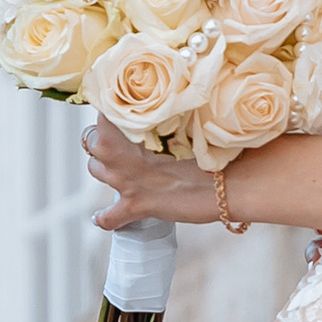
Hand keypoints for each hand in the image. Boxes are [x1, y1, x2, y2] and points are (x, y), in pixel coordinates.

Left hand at [84, 117, 222, 228]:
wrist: (228, 186)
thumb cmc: (218, 154)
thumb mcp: (193, 127)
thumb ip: (174, 118)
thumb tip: (176, 103)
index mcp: (144, 134)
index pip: (107, 116)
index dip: (106, 110)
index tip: (111, 105)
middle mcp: (130, 158)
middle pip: (93, 141)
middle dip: (97, 137)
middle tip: (110, 134)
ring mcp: (130, 184)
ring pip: (95, 170)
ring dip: (100, 166)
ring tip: (111, 165)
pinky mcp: (137, 208)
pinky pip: (109, 217)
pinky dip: (104, 217)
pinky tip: (102, 216)